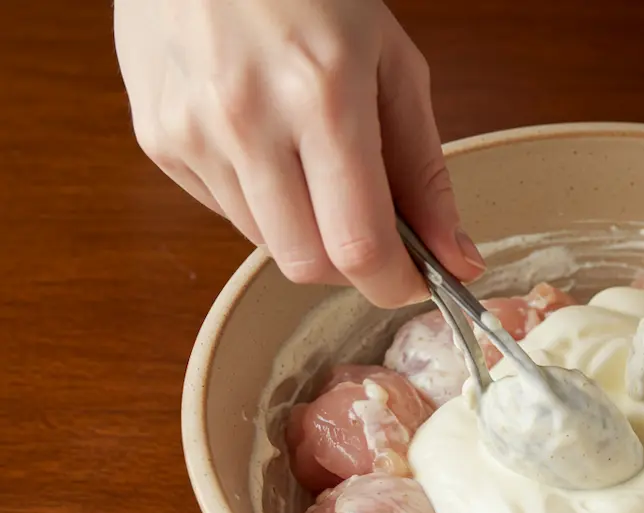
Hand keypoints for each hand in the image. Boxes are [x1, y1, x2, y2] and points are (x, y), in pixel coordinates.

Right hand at [114, 0, 484, 306]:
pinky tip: (267, 145)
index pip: (358, 244)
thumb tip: (455, 259)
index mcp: (323, 95)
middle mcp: (247, 120)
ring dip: (306, 231)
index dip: (396, 284)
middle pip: (308, 264)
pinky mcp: (157, 139)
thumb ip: (426, 173)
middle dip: (353, 267)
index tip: (418, 283)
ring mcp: (192, 132)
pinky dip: (262, 202)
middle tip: (374, 232)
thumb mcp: (393, 67)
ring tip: (313, 163)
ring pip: (267, 245)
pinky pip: (225, 212)